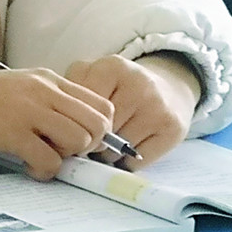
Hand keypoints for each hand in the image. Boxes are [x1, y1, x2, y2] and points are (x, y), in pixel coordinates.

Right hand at [0, 62, 115, 178]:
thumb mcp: (14, 90)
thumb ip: (45, 104)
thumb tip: (75, 134)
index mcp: (46, 79)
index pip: (101, 104)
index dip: (98, 130)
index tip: (79, 144)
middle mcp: (42, 90)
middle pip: (98, 124)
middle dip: (88, 147)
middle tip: (62, 154)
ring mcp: (27, 109)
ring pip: (79, 141)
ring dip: (66, 158)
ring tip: (42, 158)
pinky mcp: (9, 131)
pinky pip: (49, 161)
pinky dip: (44, 171)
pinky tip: (26, 166)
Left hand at [64, 53, 200, 168]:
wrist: (169, 90)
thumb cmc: (120, 88)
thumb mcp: (93, 77)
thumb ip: (72, 94)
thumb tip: (57, 134)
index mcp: (112, 67)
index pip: (80, 108)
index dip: (71, 124)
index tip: (69, 129)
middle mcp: (139, 85)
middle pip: (98, 130)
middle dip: (88, 141)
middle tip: (87, 141)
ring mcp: (158, 107)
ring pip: (116, 149)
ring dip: (106, 155)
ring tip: (106, 146)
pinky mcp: (174, 129)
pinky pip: (137, 161)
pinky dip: (125, 163)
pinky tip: (125, 152)